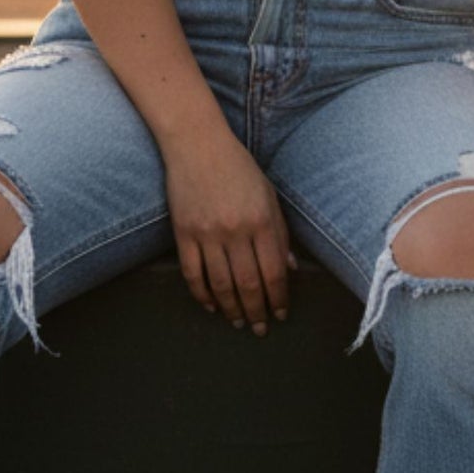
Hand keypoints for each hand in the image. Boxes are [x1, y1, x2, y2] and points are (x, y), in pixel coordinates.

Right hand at [163, 120, 297, 334]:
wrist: (197, 145)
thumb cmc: (239, 168)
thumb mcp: (269, 196)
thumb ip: (281, 233)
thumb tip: (290, 270)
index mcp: (262, 221)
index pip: (274, 272)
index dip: (279, 298)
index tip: (282, 313)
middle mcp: (236, 230)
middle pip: (249, 284)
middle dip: (257, 311)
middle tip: (261, 328)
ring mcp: (207, 234)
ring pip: (221, 284)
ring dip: (231, 309)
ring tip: (239, 322)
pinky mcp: (183, 233)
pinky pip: (192, 274)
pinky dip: (202, 295)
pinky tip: (212, 306)